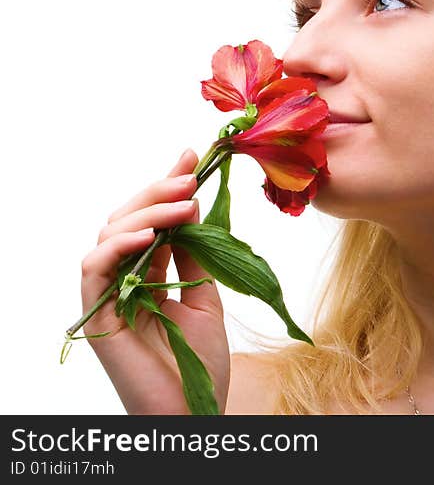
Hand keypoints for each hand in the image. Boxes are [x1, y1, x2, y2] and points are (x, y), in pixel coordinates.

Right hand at [80, 149, 230, 413]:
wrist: (196, 410)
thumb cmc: (200, 361)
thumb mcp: (206, 297)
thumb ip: (194, 257)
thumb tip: (194, 213)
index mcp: (148, 273)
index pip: (152, 220)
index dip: (166, 185)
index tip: (191, 155)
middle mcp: (124, 279)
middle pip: (127, 220)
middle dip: (159, 192)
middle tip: (190, 176)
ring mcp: (108, 295)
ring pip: (110, 235)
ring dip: (147, 213)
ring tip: (185, 203)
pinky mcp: (97, 315)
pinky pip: (95, 268)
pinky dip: (119, 245)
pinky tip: (150, 234)